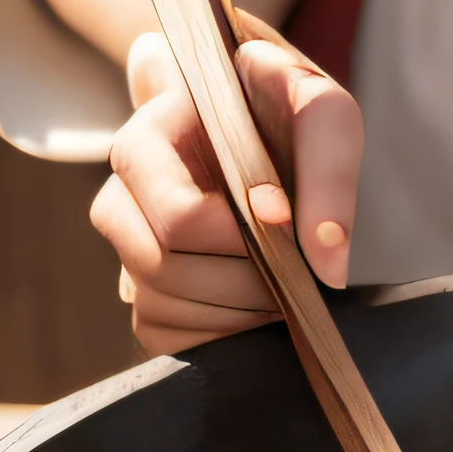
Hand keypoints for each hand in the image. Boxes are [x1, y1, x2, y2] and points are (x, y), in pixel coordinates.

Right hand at [92, 14, 363, 354]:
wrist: (270, 127)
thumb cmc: (288, 112)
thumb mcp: (322, 113)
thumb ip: (329, 173)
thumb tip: (325, 262)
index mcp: (148, 140)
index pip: (178, 217)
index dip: (238, 240)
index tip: (283, 229)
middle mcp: (123, 194)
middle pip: (165, 268)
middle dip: (242, 281)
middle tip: (288, 263)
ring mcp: (127, 247)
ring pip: (163, 306)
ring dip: (236, 312)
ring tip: (277, 281)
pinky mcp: (143, 293)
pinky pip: (164, 340)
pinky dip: (219, 337)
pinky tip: (255, 309)